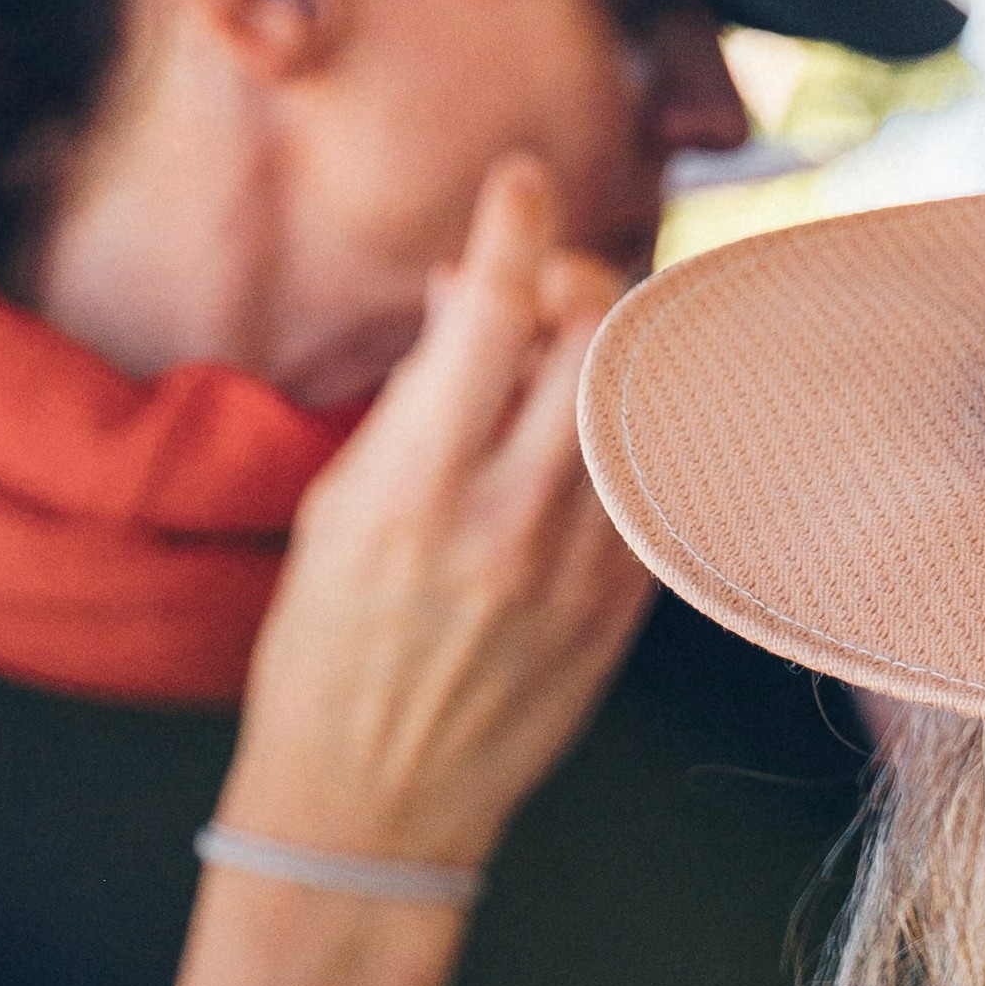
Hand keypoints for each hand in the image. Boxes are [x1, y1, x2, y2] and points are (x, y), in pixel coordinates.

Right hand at [223, 153, 656, 879]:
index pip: (491, 313)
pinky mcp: (626, 609)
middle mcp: (509, 522)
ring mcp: (580, 569)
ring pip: (639, 402)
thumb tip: (468, 293)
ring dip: (611, 352)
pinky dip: (631, 432)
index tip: (520, 178)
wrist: (372, 807)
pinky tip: (591, 434)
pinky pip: (656, 478)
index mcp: (415, 490)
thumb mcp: (334, 511)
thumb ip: (412, 398)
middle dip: (576, 281)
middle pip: (596, 338)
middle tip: (544, 287)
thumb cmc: (328, 653)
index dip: (514, 223)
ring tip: (565, 356)